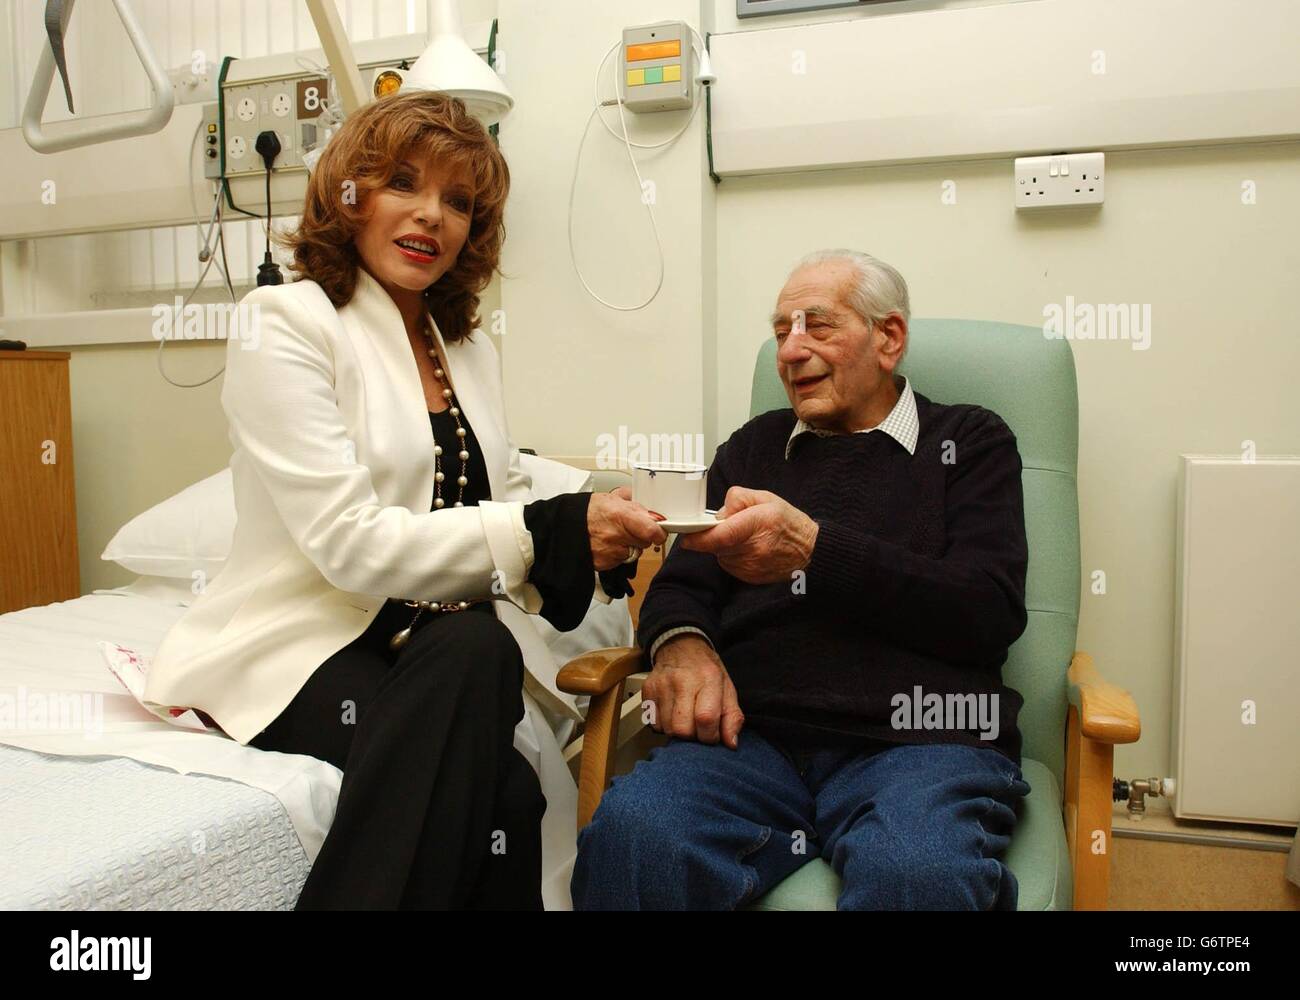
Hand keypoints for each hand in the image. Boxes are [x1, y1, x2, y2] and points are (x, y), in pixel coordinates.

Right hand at [587, 486, 667, 570]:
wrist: (565, 525)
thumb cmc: (588, 510)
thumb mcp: (612, 497)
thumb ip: (634, 501)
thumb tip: (650, 507)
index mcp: (621, 515)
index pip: (652, 531)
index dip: (659, 532)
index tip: (659, 530)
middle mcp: (616, 535)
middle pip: (645, 543)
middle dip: (642, 536)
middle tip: (631, 528)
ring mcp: (610, 551)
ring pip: (634, 553)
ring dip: (630, 546)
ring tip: (615, 535)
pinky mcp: (604, 563)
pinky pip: (621, 560)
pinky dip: (618, 554)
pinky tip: (608, 544)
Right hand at [641, 636, 743, 747]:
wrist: (680, 646)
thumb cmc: (705, 669)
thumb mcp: (727, 688)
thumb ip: (732, 716)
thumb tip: (731, 743)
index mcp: (708, 678)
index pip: (706, 718)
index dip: (710, 736)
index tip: (712, 734)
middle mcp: (683, 680)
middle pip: (683, 729)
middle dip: (692, 736)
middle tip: (697, 728)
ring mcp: (662, 685)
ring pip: (667, 729)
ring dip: (678, 731)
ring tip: (685, 718)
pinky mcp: (647, 690)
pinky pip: (654, 723)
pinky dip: (664, 725)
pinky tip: (672, 714)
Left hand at [678, 486, 818, 584]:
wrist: (810, 552)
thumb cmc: (788, 522)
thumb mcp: (765, 498)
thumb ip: (737, 499)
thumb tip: (718, 514)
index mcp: (757, 524)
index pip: (722, 535)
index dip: (700, 538)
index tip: (686, 538)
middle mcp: (753, 548)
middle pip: (717, 544)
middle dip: (716, 534)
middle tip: (735, 526)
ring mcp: (750, 567)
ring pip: (720, 554)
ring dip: (725, 545)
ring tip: (748, 538)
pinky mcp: (748, 578)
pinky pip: (728, 564)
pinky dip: (733, 555)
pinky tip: (750, 549)